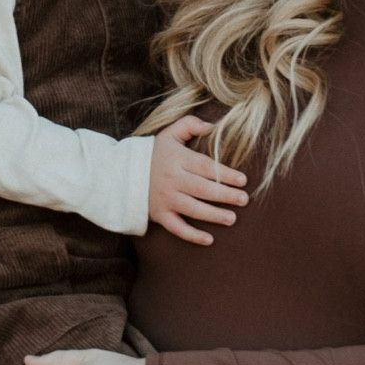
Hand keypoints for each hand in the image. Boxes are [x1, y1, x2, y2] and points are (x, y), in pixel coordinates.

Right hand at [148, 115, 247, 244]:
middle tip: (244, 199)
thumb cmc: (152, 154)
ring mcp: (165, 199)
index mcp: (176, 159)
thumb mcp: (168, 134)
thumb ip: (189, 125)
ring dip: (214, 215)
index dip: (224, 173)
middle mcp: (171, 179)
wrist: (120, 174)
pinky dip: (192, 235)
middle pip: (202, 188)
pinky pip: (176, 227)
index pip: (205, 166)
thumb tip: (212, 125)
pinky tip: (209, 240)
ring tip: (232, 218)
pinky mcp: (159, 215)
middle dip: (225, 195)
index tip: (242, 180)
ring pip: (193, 209)